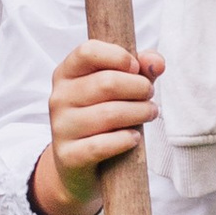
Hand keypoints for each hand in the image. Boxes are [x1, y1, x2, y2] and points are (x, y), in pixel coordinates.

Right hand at [35, 35, 163, 214]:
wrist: (79, 164)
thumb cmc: (104, 115)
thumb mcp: (121, 88)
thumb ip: (141, 69)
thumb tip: (156, 63)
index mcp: (67, 73)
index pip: (88, 51)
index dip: (119, 56)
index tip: (136, 69)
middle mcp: (59, 97)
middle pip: (107, 83)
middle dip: (139, 88)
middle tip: (150, 95)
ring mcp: (61, 127)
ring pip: (108, 114)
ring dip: (140, 113)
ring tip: (150, 113)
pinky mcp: (68, 155)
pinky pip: (101, 145)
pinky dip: (125, 140)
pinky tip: (135, 138)